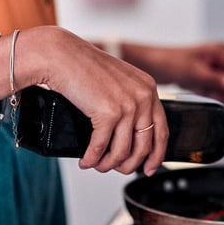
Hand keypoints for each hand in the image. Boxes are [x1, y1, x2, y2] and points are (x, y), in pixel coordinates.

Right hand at [17, 27, 167, 175]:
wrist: (61, 55)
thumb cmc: (83, 66)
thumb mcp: (118, 81)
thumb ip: (130, 102)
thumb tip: (129, 136)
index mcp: (148, 89)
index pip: (162, 130)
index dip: (156, 155)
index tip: (150, 168)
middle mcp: (143, 97)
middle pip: (144, 146)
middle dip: (129, 165)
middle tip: (116, 170)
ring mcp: (127, 105)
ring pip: (122, 152)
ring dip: (108, 164)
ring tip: (97, 165)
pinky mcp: (108, 113)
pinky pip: (101, 147)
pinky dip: (92, 158)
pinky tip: (86, 161)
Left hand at [123, 41, 223, 106]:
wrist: (153, 64)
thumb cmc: (170, 61)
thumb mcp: (195, 73)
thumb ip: (216, 80)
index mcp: (222, 51)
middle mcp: (221, 57)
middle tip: (212, 93)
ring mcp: (214, 66)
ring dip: (217, 93)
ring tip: (201, 89)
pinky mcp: (207, 75)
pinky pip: (216, 88)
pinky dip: (209, 92)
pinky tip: (197, 88)